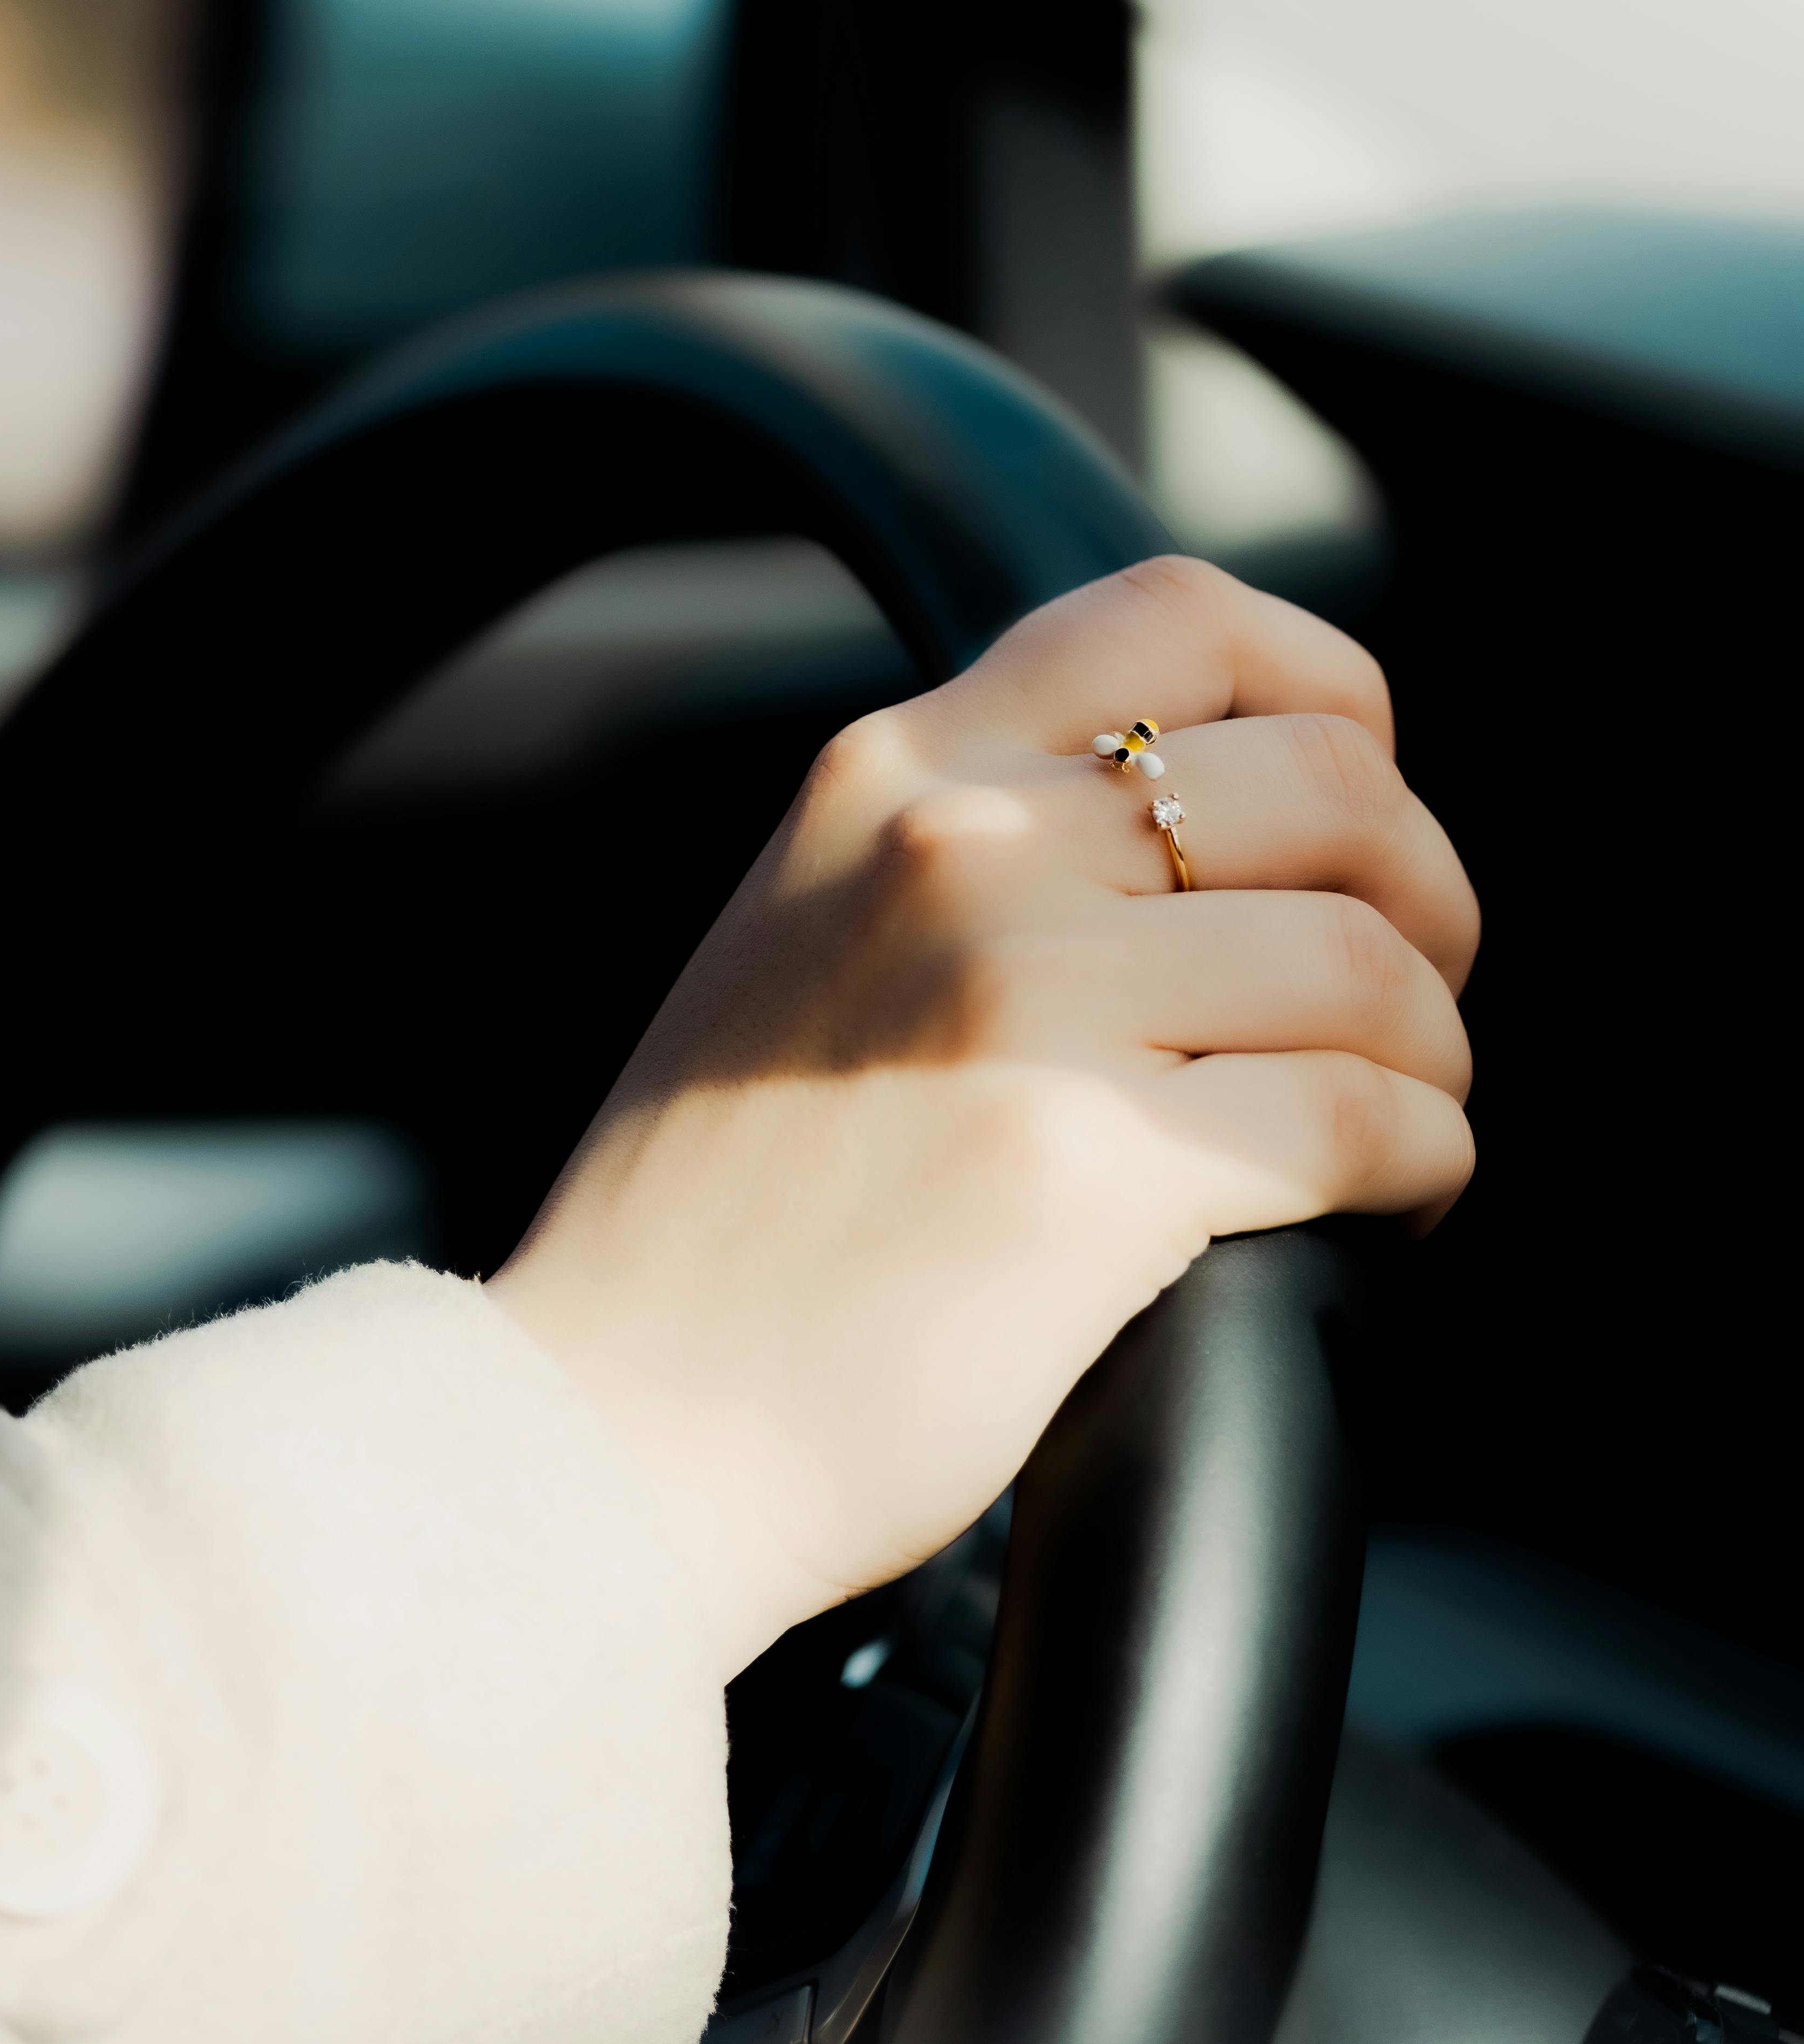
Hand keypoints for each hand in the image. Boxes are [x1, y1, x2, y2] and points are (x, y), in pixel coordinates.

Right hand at [487, 556, 1475, 1679]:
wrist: (611, 1428)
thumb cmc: (720, 1223)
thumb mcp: (806, 938)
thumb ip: (967, 850)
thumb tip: (1198, 825)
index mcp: (888, 773)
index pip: (1182, 615)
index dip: (1331, 694)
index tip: (1361, 801)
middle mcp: (958, 847)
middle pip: (1329, 783)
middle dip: (1425, 897)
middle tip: (1411, 1001)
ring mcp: (1022, 998)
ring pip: (1368, 963)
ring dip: (1432, 1054)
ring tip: (1402, 1122)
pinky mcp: (1091, 1169)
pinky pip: (1366, 1120)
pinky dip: (1426, 1165)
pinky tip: (1395, 1211)